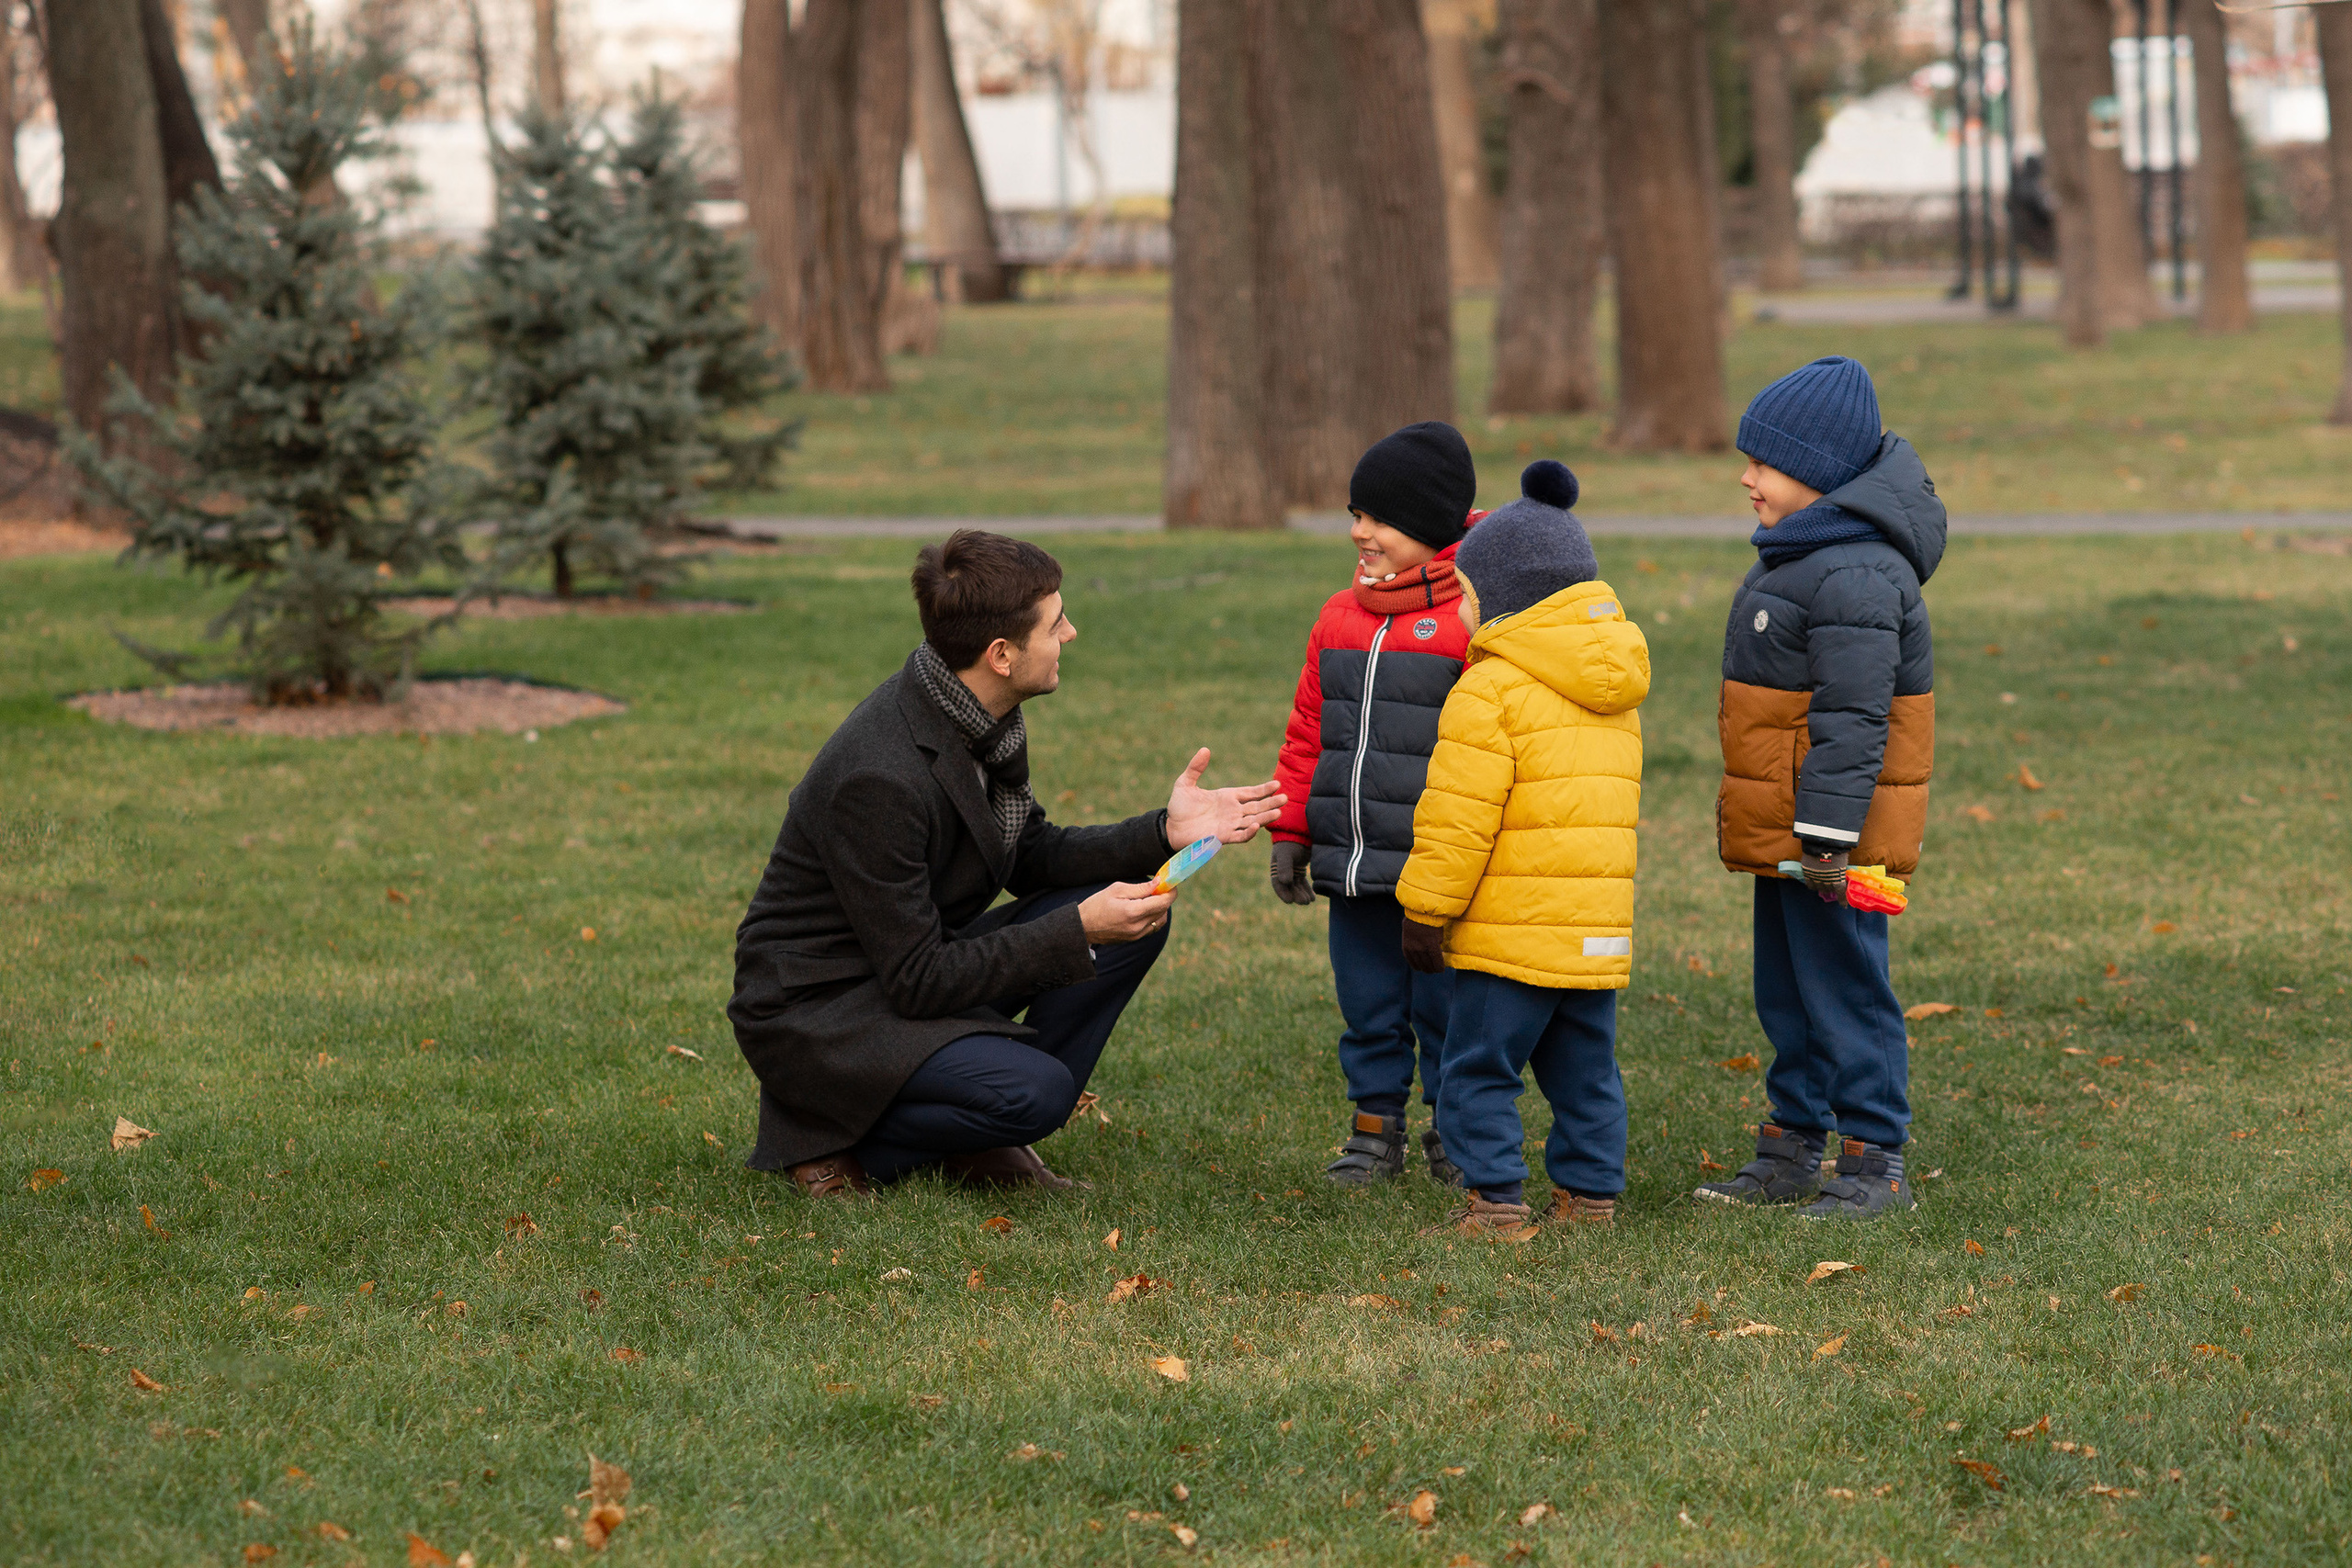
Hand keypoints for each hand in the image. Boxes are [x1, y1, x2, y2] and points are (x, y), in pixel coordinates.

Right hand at [1078, 880, 1174, 944]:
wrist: (1083, 927)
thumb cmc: (1096, 905)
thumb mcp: (1117, 889)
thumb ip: (1140, 888)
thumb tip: (1158, 883)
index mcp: (1133, 912)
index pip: (1163, 902)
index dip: (1170, 891)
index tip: (1170, 883)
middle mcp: (1138, 926)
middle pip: (1163, 910)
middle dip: (1164, 897)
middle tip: (1158, 887)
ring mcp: (1137, 935)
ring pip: (1160, 920)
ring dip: (1160, 908)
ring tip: (1149, 898)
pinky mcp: (1134, 939)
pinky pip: (1152, 927)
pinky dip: (1154, 917)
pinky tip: (1144, 909)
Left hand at [1165, 747, 1285, 848]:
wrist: (1170, 827)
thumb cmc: (1179, 806)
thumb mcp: (1185, 783)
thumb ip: (1196, 767)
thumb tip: (1205, 749)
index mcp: (1227, 797)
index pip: (1251, 793)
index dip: (1264, 789)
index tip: (1277, 784)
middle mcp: (1232, 811)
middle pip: (1257, 807)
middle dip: (1271, 803)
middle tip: (1285, 798)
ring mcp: (1229, 824)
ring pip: (1253, 821)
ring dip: (1265, 817)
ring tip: (1278, 812)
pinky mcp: (1222, 837)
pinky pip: (1240, 835)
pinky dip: (1248, 832)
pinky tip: (1255, 825)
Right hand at [1270, 840, 1315, 905]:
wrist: (1300, 832)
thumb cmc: (1290, 842)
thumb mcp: (1286, 854)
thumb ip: (1285, 867)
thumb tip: (1286, 882)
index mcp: (1275, 868)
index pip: (1277, 884)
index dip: (1283, 893)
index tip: (1290, 901)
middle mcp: (1282, 872)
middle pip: (1288, 887)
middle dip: (1296, 895)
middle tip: (1304, 902)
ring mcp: (1291, 871)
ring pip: (1296, 887)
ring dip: (1302, 894)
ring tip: (1309, 901)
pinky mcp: (1300, 870)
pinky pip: (1302, 883)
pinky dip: (1307, 890)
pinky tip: (1312, 897)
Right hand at [1401, 917, 1447, 973]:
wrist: (1418, 914)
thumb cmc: (1432, 924)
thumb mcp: (1439, 936)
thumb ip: (1438, 948)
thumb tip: (1437, 958)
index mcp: (1432, 946)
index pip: (1437, 965)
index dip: (1440, 968)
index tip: (1441, 968)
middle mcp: (1421, 949)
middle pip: (1428, 967)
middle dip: (1433, 969)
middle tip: (1435, 969)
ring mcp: (1412, 949)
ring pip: (1420, 965)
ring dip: (1425, 968)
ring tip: (1428, 969)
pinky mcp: (1405, 947)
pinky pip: (1410, 961)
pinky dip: (1415, 965)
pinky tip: (1419, 967)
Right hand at [1801, 845, 1849, 903]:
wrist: (1823, 841)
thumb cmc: (1838, 850)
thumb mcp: (1844, 862)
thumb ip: (1842, 871)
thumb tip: (1843, 875)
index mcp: (1837, 878)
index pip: (1840, 893)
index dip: (1842, 900)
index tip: (1844, 905)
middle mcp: (1826, 880)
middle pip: (1829, 890)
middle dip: (1832, 889)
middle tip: (1833, 887)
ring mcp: (1815, 876)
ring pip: (1818, 888)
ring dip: (1822, 887)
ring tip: (1824, 884)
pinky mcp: (1807, 871)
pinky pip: (1809, 884)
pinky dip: (1812, 885)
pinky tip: (1815, 883)